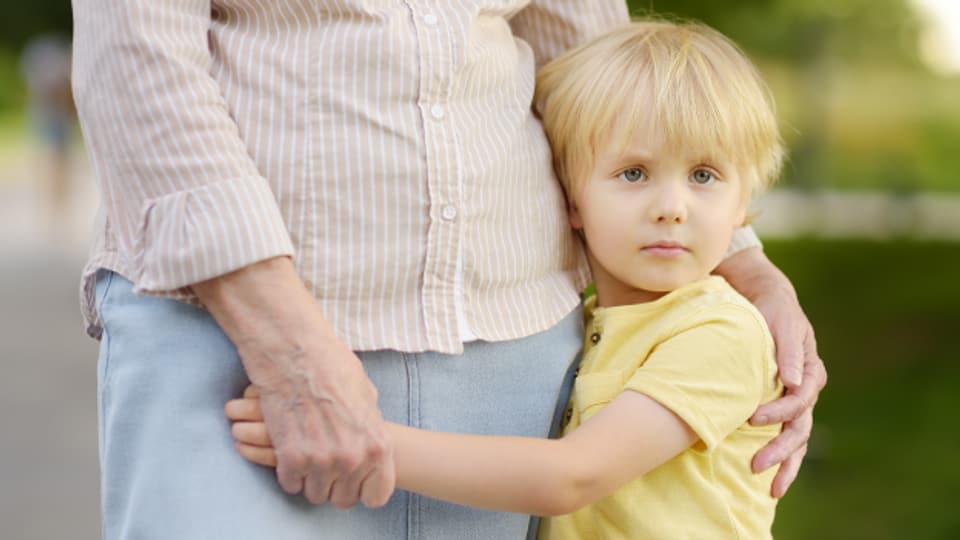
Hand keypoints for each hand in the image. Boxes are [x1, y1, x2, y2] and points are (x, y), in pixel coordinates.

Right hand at [195, 257, 395, 507]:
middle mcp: (352, 458)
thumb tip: (368, 440)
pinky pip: (291, 484)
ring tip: (307, 453)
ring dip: (310, 478)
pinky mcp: (290, 458)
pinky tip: (290, 448)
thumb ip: (370, 426)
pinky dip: (289, 471)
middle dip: (335, 484)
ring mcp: (321, 461)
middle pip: (342, 499)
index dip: (363, 489)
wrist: (295, 352)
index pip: (376, 495)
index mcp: (376, 444)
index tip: (354, 482)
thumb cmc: (332, 366)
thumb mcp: (367, 395)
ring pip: (315, 494)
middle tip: (325, 464)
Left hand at [714, 248, 826, 497]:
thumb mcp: (780, 323)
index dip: (778, 411)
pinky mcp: (783, 406)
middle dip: (779, 450)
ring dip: (785, 463)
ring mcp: (797, 401)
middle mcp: (807, 389)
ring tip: (771, 489)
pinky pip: (788, 436)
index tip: (753, 418)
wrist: (766, 303)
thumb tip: (791, 381)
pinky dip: (783, 457)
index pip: (799, 399)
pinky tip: (771, 480)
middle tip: (755, 467)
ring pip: (798, 439)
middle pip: (800, 427)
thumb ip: (786, 350)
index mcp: (810, 371)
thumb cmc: (772, 311)